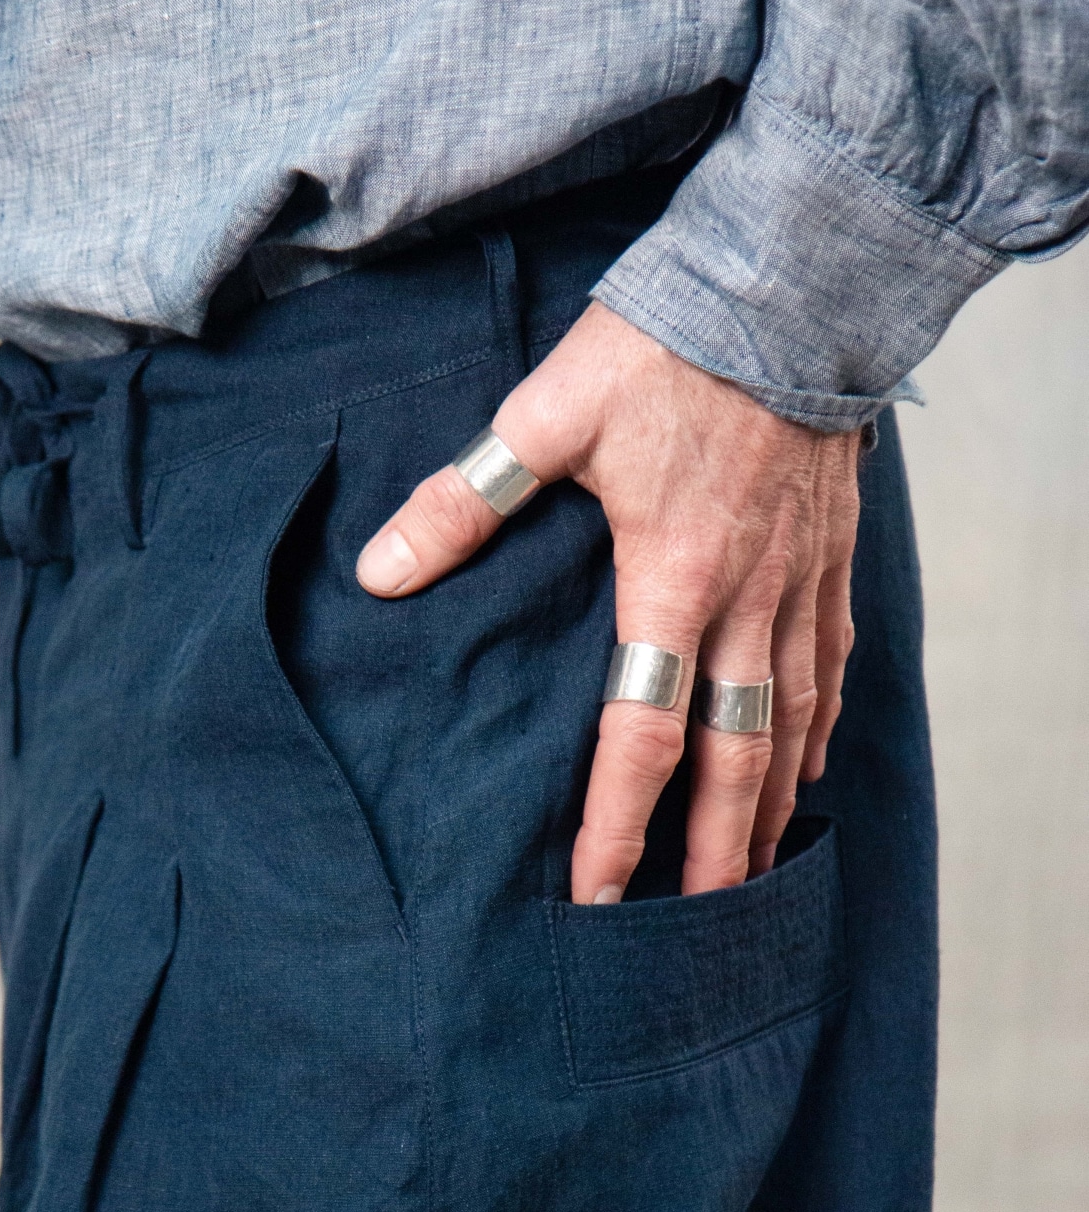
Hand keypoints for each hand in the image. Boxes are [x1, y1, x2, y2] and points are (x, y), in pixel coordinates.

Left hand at [355, 302, 859, 901]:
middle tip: (695, 926)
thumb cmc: (664, 348)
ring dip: (768, 808)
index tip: (598, 898)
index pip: (642, 736)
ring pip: (790, 727)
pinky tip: (801, 764)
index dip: (619, 828)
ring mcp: (799, 586)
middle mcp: (748, 602)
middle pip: (733, 760)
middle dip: (712, 853)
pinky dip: (813, 729)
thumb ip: (465, 502)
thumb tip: (381, 571)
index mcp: (673, 581)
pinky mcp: (830, 560)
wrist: (789, 285)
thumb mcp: (547, 414)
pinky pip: (828, 668)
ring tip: (749, 873)